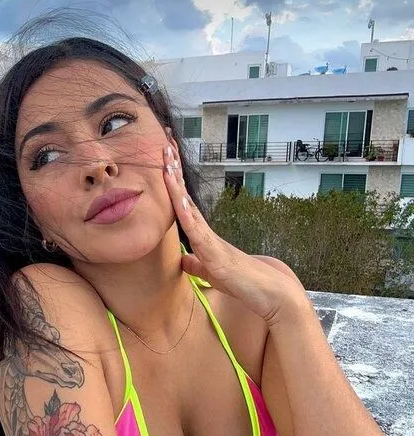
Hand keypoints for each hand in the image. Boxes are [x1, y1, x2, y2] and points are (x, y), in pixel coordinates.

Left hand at [163, 138, 306, 325]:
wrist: (270, 293)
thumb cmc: (242, 282)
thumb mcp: (212, 273)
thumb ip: (198, 265)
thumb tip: (183, 260)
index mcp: (203, 236)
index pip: (183, 205)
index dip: (173, 183)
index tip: (165, 159)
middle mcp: (206, 233)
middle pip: (185, 197)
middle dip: (174, 171)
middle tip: (165, 142)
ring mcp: (211, 241)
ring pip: (189, 208)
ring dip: (176, 185)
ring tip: (167, 159)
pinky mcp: (216, 254)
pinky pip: (197, 231)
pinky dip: (186, 214)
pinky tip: (177, 198)